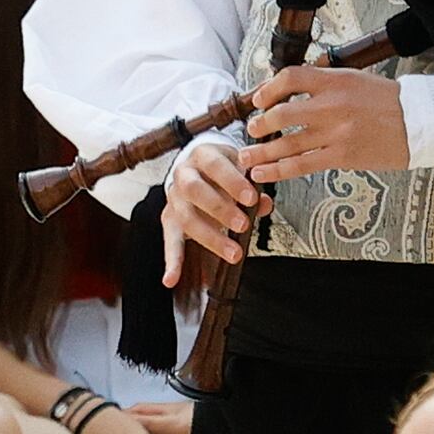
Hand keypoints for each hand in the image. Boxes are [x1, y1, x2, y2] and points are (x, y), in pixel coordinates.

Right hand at [166, 135, 259, 261]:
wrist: (199, 164)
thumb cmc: (224, 168)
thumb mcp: (241, 167)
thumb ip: (253, 184)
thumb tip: (263, 203)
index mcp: (202, 155)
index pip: (215, 166)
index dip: (233, 182)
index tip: (251, 198)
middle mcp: (183, 174)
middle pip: (194, 190)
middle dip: (220, 209)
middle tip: (243, 225)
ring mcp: (174, 197)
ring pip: (185, 216)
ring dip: (210, 237)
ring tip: (233, 253)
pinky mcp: (170, 218)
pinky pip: (169, 240)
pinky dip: (171, 261)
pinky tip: (171, 279)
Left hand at [243, 61, 410, 185]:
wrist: (420, 122)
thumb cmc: (387, 100)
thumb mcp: (355, 79)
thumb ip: (323, 82)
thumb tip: (290, 88)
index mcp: (335, 79)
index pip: (291, 77)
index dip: (268, 89)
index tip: (259, 99)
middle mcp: (332, 104)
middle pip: (282, 113)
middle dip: (261, 124)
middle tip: (253, 129)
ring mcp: (336, 132)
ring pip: (287, 143)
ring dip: (262, 151)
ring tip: (246, 156)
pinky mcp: (342, 156)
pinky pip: (301, 164)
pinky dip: (277, 170)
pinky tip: (262, 174)